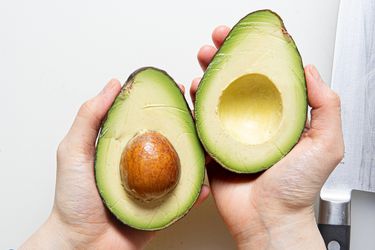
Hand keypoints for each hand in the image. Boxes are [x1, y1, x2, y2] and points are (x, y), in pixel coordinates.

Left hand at [21, 80, 208, 248]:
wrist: (81, 244)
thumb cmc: (73, 199)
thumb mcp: (73, 150)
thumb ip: (90, 117)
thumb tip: (113, 85)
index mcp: (126, 147)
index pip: (150, 120)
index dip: (165, 104)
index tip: (179, 90)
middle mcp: (144, 164)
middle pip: (173, 140)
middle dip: (190, 127)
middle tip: (202, 116)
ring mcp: (156, 187)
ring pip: (185, 168)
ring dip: (200, 158)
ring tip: (209, 148)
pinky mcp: (164, 209)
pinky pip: (185, 198)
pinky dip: (196, 192)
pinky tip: (202, 185)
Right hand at [191, 26, 343, 249]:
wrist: (268, 220)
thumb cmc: (297, 189)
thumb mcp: (326, 144)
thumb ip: (325, 105)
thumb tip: (309, 70)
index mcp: (279, 117)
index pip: (266, 76)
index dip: (255, 53)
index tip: (247, 37)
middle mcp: (254, 122)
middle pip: (237, 81)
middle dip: (226, 57)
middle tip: (218, 41)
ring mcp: (232, 134)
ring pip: (216, 96)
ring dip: (208, 73)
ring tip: (202, 59)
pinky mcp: (213, 147)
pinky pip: (200, 120)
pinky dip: (194, 102)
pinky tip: (192, 89)